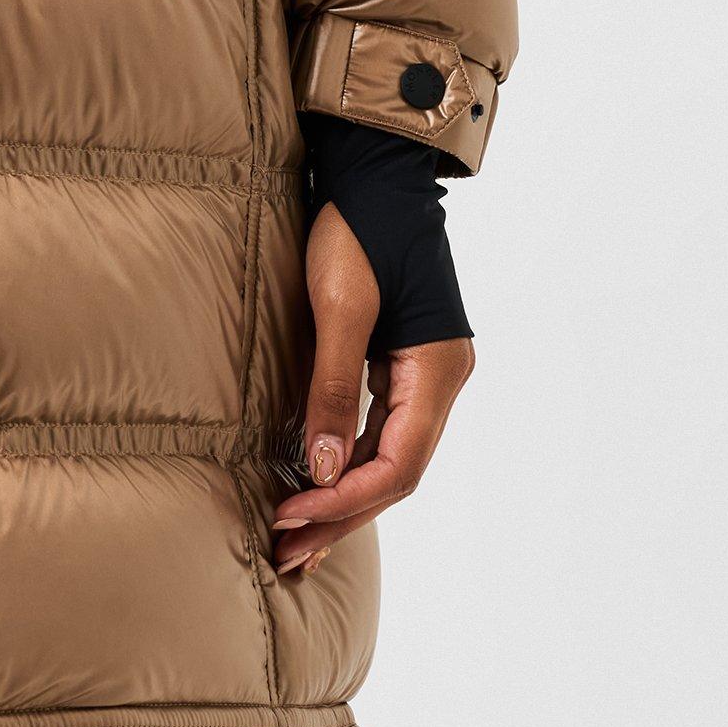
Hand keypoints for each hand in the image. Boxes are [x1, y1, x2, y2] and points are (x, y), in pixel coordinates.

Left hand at [270, 203, 476, 579]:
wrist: (371, 173)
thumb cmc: (356, 230)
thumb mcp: (340, 308)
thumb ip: (333, 389)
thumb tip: (320, 468)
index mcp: (439, 370)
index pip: (400, 464)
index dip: (345, 498)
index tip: (292, 516)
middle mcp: (440, 380)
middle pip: (396, 471)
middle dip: (342, 514)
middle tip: (287, 553)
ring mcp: (421, 374)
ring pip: (387, 457)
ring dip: (341, 498)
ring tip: (293, 540)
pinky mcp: (395, 364)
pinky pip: (376, 431)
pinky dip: (343, 463)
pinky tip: (312, 486)